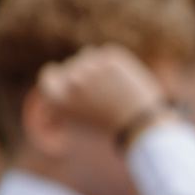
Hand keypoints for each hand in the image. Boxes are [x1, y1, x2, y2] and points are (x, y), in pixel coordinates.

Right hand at [34, 45, 169, 137]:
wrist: (144, 130)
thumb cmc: (112, 138)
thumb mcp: (78, 135)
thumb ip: (61, 119)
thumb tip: (52, 105)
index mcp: (58, 98)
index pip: (50, 76)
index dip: (59, 77)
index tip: (66, 77)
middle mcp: (72, 80)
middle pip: (71, 66)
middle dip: (83, 77)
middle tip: (101, 96)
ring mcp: (91, 66)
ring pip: (89, 56)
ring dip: (97, 68)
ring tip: (114, 91)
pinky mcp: (111, 57)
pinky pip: (107, 56)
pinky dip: (114, 66)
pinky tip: (125, 84)